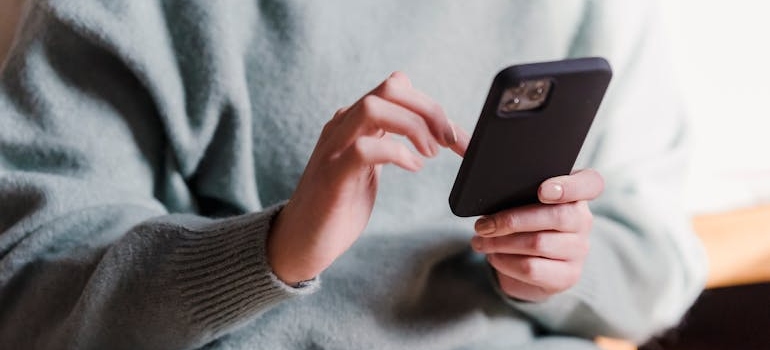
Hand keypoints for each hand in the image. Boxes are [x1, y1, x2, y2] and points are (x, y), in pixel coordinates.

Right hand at [268, 72, 469, 283]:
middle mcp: (342, 127)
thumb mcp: (369, 167)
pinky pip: (364, 148)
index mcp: (354, 122)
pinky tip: (412, 167)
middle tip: (450, 142)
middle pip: (390, 88)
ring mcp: (334, 149)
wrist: (299, 242)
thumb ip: (389, 142)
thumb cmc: (338, 206)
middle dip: (429, 110)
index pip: (397, 88)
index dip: (432, 106)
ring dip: (414, 127)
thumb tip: (429, 131)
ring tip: (430, 154)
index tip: (457, 137)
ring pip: (375, 107)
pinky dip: (396, 153)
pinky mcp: (332, 176)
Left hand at [470, 169, 603, 300]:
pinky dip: (505, 261)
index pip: (591, 183)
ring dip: (500, 242)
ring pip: (538, 243)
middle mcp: (584, 220)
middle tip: (482, 224)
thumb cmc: (522, 221)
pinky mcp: (567, 276)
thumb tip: (462, 147)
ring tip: (479, 240)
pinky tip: (493, 256)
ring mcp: (579, 250)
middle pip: (556, 216)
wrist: (531, 265)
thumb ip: (506, 177)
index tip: (542, 190)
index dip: (570, 186)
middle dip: (511, 219)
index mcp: (577, 193)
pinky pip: (532, 268)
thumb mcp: (519, 198)